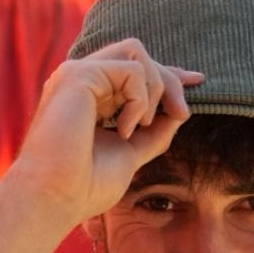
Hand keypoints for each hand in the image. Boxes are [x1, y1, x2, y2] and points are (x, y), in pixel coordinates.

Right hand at [7, 40, 204, 221]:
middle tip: (181, 113)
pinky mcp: (78, 75)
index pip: (132, 69)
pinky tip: (125, 130)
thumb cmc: (84, 185)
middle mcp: (81, 79)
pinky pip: (131, 71)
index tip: (197, 81)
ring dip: (155, 87)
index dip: (167, 71)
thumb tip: (179, 112)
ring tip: (144, 126)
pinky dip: (140, 101)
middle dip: (169, 79)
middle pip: (137, 54)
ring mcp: (76, 74)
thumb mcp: (131, 153)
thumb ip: (153, 133)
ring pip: (136, 53)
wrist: (55, 199)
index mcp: (89, 95)